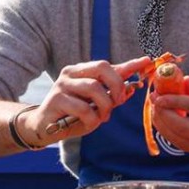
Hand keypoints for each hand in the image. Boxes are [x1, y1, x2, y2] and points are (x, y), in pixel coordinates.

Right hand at [27, 56, 157, 142]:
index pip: (108, 64)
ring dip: (104, 107)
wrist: (42, 127)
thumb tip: (133, 88)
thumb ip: (110, 96)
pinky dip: (91, 120)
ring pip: (95, 89)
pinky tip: (87, 124)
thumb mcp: (94, 105)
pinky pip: (84, 109)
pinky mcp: (56, 99)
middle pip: (102, 68)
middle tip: (118, 102)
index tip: (146, 61)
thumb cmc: (71, 115)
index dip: (129, 64)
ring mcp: (62, 84)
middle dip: (117, 85)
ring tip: (101, 117)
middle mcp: (71, 73)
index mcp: (81, 71)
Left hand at [150, 77, 188, 153]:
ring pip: (173, 134)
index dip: (174, 100)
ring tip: (155, 103)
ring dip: (159, 118)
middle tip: (154, 96)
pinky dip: (162, 126)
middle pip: (180, 125)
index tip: (160, 93)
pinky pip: (171, 139)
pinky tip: (160, 113)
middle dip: (163, 110)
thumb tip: (185, 81)